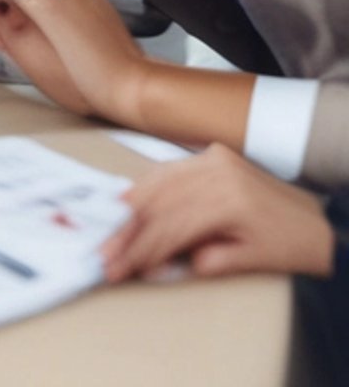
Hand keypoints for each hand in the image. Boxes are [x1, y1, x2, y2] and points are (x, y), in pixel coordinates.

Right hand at [99, 145, 334, 282]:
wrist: (317, 223)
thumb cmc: (289, 246)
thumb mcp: (253, 260)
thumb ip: (209, 259)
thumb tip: (165, 264)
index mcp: (230, 201)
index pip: (173, 226)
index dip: (143, 249)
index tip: (122, 268)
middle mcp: (217, 172)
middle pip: (160, 202)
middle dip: (129, 231)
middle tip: (107, 253)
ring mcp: (213, 159)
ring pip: (159, 180)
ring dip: (131, 207)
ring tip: (110, 231)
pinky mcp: (212, 154)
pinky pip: (170, 168)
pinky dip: (146, 184)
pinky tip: (128, 198)